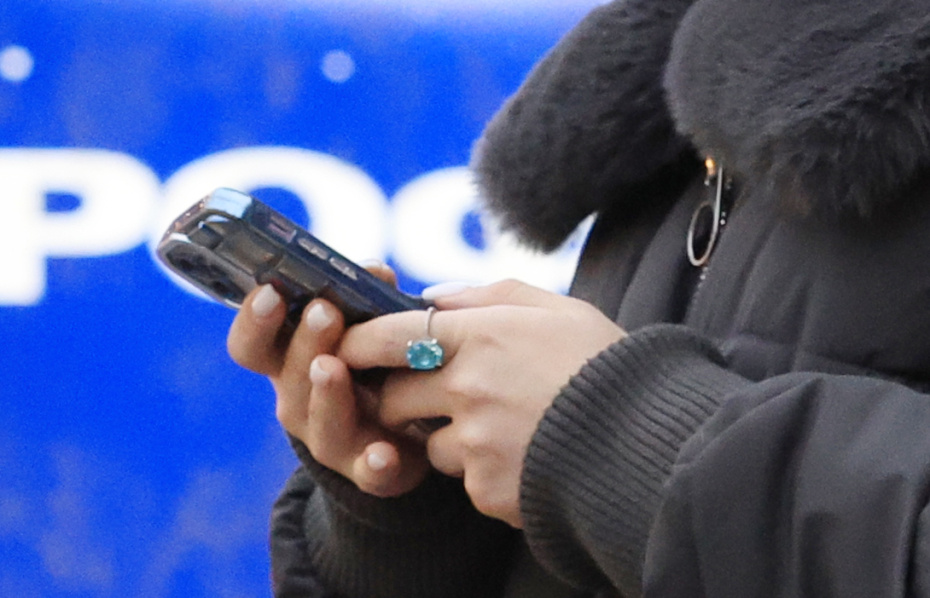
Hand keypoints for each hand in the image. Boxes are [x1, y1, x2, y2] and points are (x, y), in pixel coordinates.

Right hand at [226, 264, 429, 497]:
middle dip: (305, 342)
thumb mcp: (369, 331)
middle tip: (323, 310)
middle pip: (288, 378)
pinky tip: (384, 453)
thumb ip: (369, 300)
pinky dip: (374, 464)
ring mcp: (332, 442)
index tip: (270, 290)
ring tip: (333, 368)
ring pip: (321, 425)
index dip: (254, 321)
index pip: (252, 346)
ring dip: (327, 395)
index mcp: (290, 363)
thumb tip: (374, 270)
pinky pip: (368, 474)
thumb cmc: (376, 367)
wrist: (406, 438)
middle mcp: (300, 403)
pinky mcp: (370, 472)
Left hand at [338, 280, 625, 526]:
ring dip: (451, 438)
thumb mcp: (556, 308)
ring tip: (508, 426)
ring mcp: (476, 445)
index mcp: (480, 336)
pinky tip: (527, 455)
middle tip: (436, 393)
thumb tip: (432, 295)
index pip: (388, 335)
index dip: (358, 341)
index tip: (347, 345)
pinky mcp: (489, 491)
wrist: (653, 440)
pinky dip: (484, 472)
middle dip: (402, 398)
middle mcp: (468, 389)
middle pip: (394, 398)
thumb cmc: (606, 365)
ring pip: (432, 445)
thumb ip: (488, 295)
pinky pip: (466, 481)